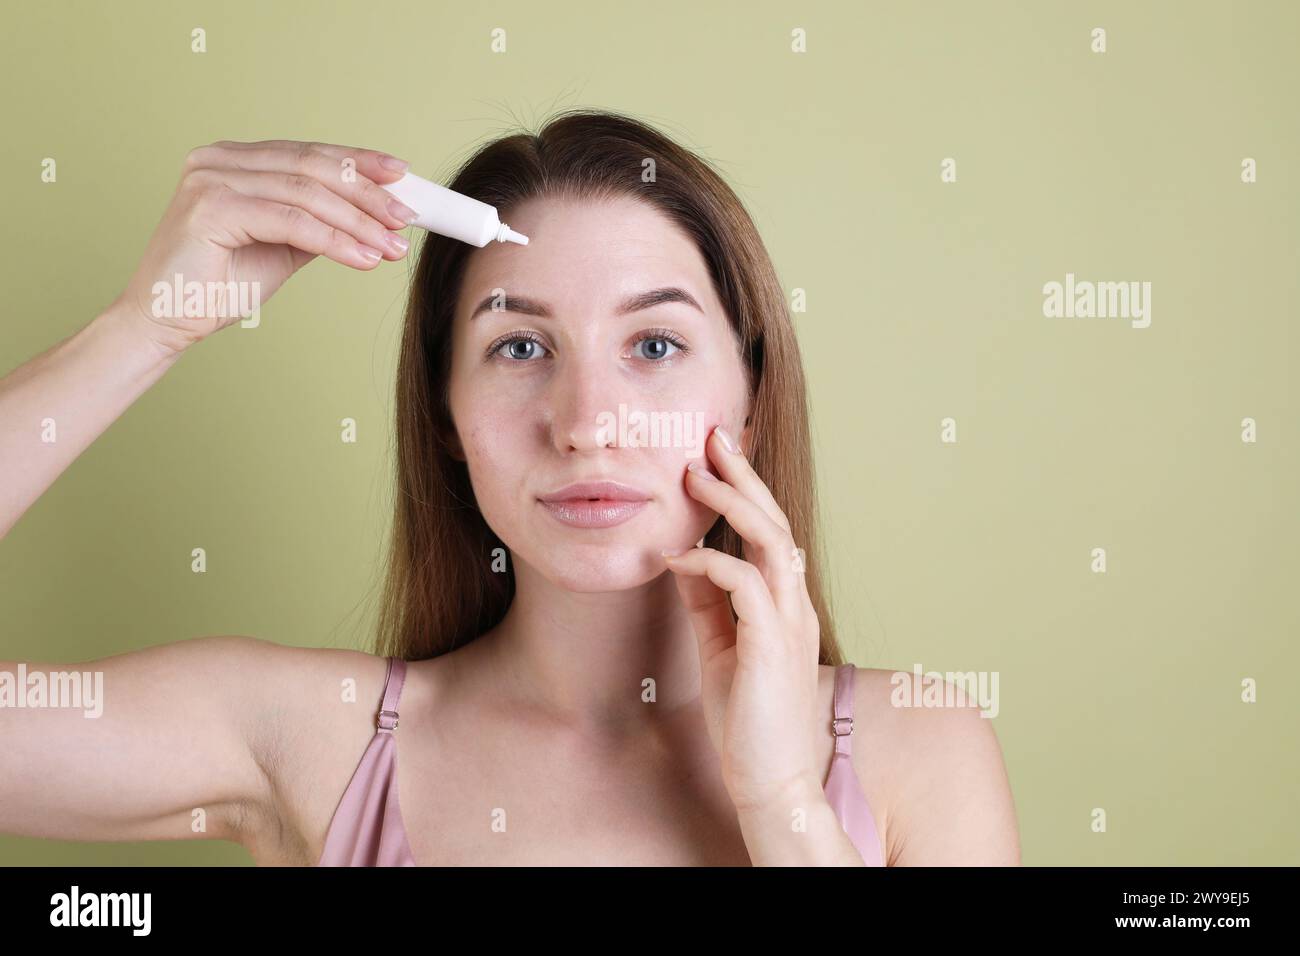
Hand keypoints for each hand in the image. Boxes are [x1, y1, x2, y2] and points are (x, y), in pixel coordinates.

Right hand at [113, 139, 417, 353]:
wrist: (167, 321)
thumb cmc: (217, 285)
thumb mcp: (281, 246)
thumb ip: (317, 222)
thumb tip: (371, 213)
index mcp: (233, 160)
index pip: (308, 154)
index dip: (359, 162)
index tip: (402, 177)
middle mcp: (219, 159)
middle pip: (312, 168)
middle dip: (367, 194)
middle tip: (407, 217)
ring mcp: (211, 179)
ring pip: (307, 194)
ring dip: (358, 222)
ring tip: (392, 246)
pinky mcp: (210, 208)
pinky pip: (291, 222)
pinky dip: (334, 241)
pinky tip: (363, 258)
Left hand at [662, 425, 822, 814]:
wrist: (771, 780)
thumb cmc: (746, 719)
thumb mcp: (720, 645)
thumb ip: (707, 600)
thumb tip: (683, 556)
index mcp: (786, 605)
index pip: (769, 532)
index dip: (746, 490)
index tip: (717, 455)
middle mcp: (795, 605)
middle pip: (774, 522)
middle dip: (743, 475)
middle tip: (713, 437)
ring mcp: (789, 623)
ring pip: (769, 540)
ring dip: (731, 502)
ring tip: (696, 475)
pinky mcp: (771, 644)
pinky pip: (744, 583)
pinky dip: (710, 561)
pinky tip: (679, 557)